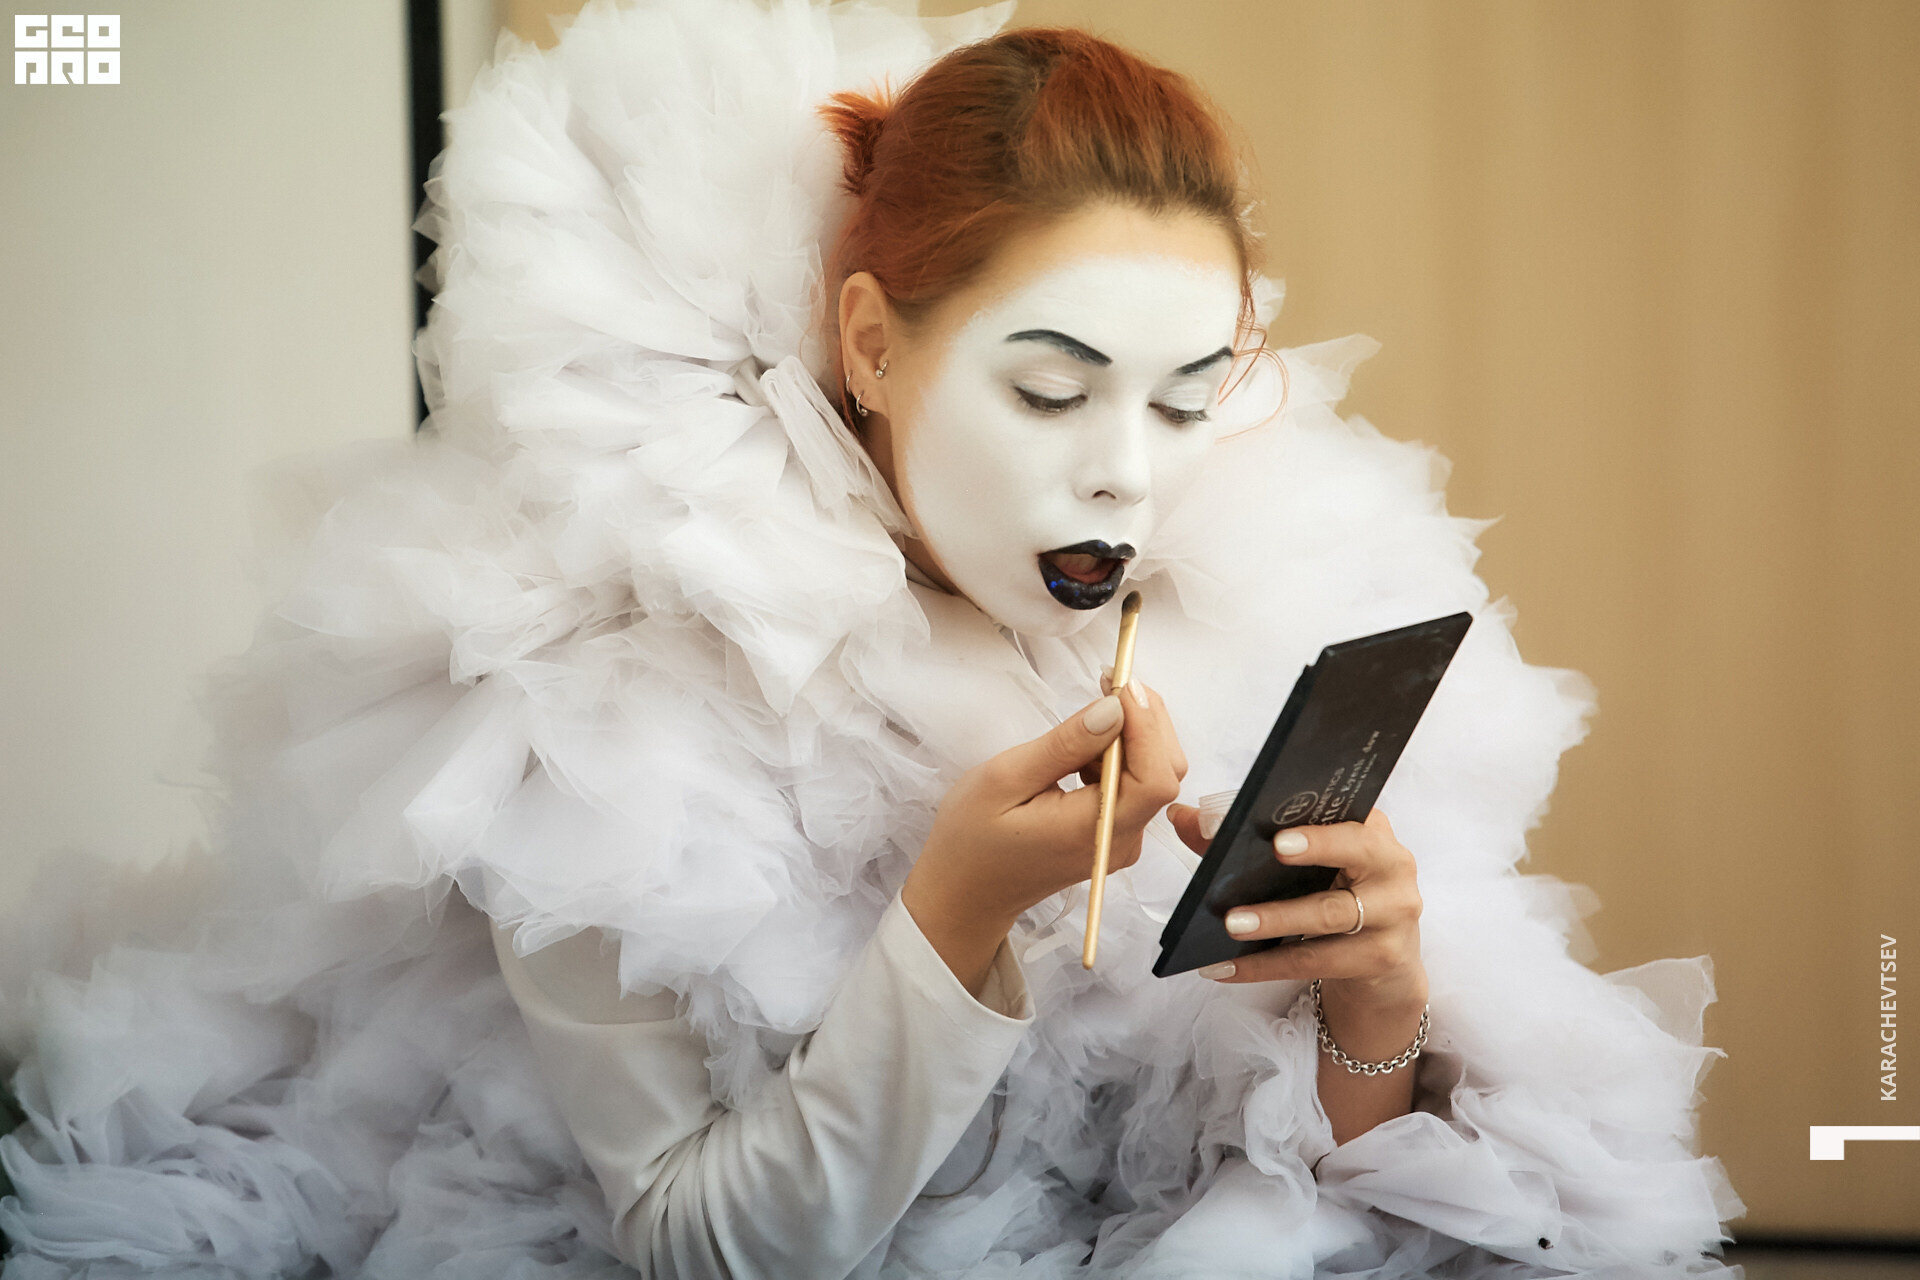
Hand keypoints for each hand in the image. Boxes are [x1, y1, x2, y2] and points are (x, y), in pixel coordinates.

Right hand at [903, 680, 1187, 992]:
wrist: (965, 893)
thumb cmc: (972, 840)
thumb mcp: (1006, 779)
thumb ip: (1065, 745)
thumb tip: (1113, 710)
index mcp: (1093, 832)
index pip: (1155, 779)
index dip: (1148, 726)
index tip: (1120, 685)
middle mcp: (1119, 842)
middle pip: (1164, 773)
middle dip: (1145, 720)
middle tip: (1107, 682)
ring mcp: (1120, 841)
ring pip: (1154, 775)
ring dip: (1132, 733)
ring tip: (1090, 710)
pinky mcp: (1113, 835)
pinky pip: (1134, 787)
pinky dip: (1120, 754)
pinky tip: (1086, 744)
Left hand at [1163, 804, 1427, 1011]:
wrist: (1385, 963)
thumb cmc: (1334, 894)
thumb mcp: (1302, 864)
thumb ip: (1243, 837)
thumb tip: (1181, 816)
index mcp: (1373, 830)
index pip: (1345, 816)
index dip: (1317, 827)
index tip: (1279, 837)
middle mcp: (1392, 865)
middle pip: (1353, 855)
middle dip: (1311, 853)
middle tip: (1268, 858)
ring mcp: (1392, 914)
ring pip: (1329, 915)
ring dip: (1277, 920)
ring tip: (1231, 925)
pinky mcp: (1379, 958)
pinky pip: (1315, 960)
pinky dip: (1265, 966)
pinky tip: (1224, 969)